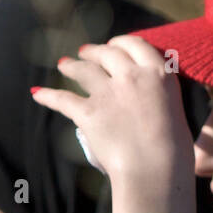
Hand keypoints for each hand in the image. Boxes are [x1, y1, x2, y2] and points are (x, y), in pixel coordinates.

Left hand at [33, 36, 195, 212]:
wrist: (155, 170)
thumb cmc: (174, 152)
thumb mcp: (175, 113)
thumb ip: (158, 99)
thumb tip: (148, 105)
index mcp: (158, 74)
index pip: (137, 46)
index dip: (122, 42)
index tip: (114, 44)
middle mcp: (132, 76)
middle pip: (108, 53)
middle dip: (95, 51)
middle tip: (86, 52)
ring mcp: (108, 93)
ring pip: (84, 70)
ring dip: (72, 66)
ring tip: (65, 65)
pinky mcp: (88, 112)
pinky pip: (63, 100)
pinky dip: (48, 96)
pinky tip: (37, 94)